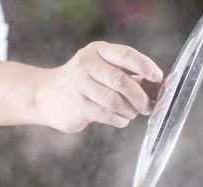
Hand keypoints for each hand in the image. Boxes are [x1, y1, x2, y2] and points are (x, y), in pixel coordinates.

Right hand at [35, 41, 163, 132]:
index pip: (126, 55)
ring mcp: (80, 85)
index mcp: (98, 50)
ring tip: (132, 113)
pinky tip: (121, 119)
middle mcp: (87, 64)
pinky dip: (120, 119)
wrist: (45, 94)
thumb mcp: (103, 70)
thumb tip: (157, 87)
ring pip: (115, 100)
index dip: (144, 66)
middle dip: (140, 97)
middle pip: (122, 81)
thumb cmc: (83, 82)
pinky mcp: (78, 105)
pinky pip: (107, 114)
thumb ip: (129, 77)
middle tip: (147, 106)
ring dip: (130, 110)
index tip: (158, 77)